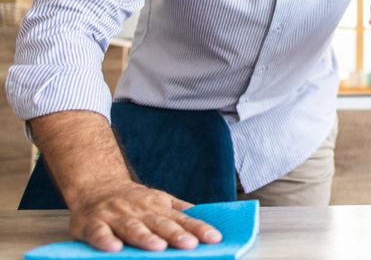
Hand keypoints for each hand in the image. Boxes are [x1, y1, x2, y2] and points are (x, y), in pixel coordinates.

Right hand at [68, 180, 221, 251]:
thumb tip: (208, 220)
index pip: (183, 219)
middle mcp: (139, 210)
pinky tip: (114, 248)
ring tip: (158, 246)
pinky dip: (105, 240)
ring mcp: (116, 216)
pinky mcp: (92, 224)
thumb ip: (180, 211)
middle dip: (176, 234)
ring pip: (132, 228)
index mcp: (158, 207)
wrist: (95, 186)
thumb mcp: (159, 200)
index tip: (214, 238)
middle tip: (191, 244)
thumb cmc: (133, 200)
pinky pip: (99, 233)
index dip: (199, 228)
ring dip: (145, 237)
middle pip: (160, 224)